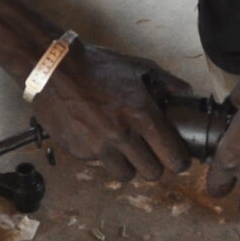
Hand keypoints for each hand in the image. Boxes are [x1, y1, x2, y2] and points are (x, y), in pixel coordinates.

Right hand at [31, 41, 193, 180]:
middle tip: (150, 154)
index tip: (178, 159)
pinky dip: (101, 154)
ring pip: (125, 174)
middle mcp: (121, 134)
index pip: (172, 156)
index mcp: (141, 113)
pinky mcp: (78, 151)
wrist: (53, 68)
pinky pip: (98, 162)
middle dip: (154, 165)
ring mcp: (97, 146)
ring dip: (128, 165)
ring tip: (124, 149)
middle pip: (152, 173)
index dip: (179, 161)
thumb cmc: (97, 66)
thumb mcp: (137, 67)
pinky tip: (96, 134)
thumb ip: (167, 81)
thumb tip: (186, 93)